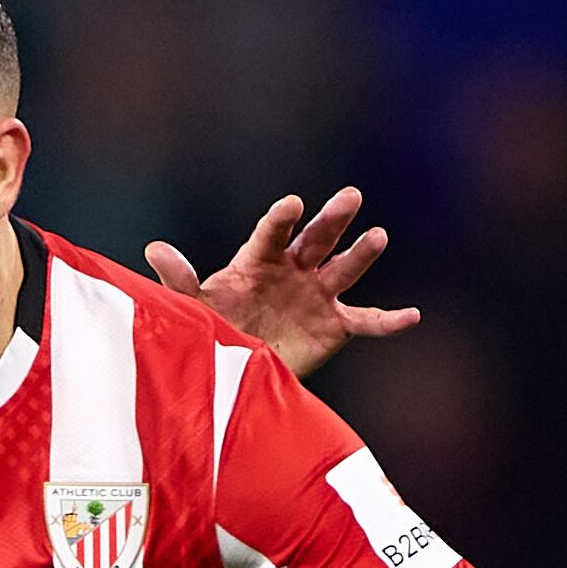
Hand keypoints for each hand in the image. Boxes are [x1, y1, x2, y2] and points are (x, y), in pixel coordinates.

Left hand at [150, 188, 418, 381]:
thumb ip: (179, 280)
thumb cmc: (212, 328)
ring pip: (344, 270)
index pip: (271, 235)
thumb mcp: (192, 307)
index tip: (292, 205)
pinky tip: (412, 315)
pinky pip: (366, 321)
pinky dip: (390, 321)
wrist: (235, 371)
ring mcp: (318, 295)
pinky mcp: (335, 325)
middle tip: (350, 196)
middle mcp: (294, 270)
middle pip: (317, 239)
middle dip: (333, 220)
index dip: (281, 220)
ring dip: (361, 254)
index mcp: (259, 260)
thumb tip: (154, 248)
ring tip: (378, 236)